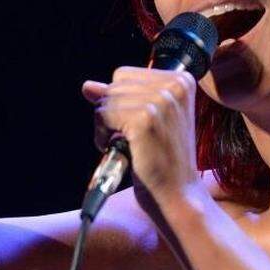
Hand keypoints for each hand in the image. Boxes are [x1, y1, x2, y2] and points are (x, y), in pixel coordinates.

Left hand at [81, 67, 200, 205]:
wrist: (178, 194)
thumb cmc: (164, 161)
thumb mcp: (148, 120)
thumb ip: (121, 98)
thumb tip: (88, 86)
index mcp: (181, 80)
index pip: (126, 74)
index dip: (123, 102)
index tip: (139, 125)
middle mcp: (175, 85)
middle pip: (115, 84)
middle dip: (115, 112)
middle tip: (135, 139)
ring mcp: (161, 101)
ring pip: (107, 100)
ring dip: (108, 126)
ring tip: (131, 145)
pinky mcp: (145, 118)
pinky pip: (103, 115)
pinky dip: (103, 136)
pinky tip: (122, 150)